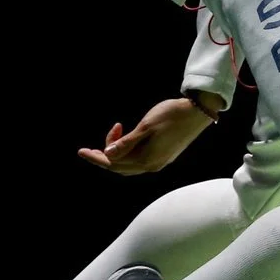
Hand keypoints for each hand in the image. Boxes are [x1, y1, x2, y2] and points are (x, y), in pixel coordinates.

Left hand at [78, 95, 215, 174]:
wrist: (198, 111)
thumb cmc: (171, 115)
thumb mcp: (145, 126)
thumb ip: (126, 142)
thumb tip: (107, 154)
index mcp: (146, 160)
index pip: (114, 163)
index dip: (96, 158)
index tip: (81, 151)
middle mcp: (152, 165)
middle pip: (120, 168)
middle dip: (103, 158)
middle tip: (88, 149)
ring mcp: (159, 162)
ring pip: (129, 165)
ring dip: (116, 154)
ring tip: (112, 137)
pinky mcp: (164, 155)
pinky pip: (139, 160)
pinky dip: (128, 152)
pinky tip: (125, 141)